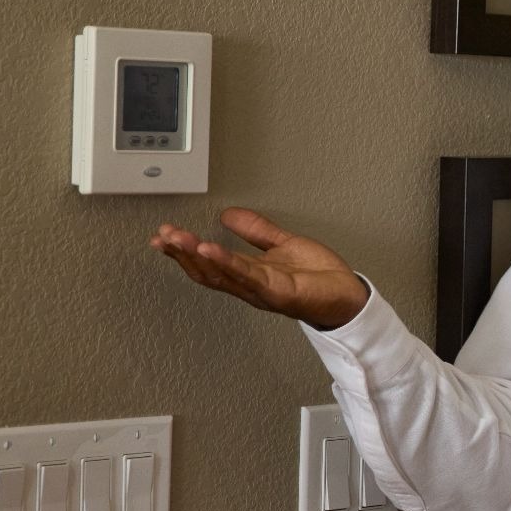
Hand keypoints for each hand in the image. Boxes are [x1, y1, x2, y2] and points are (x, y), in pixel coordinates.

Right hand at [149, 208, 369, 329]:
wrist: (348, 295)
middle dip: (181, 253)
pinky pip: (247, 276)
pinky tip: (209, 248)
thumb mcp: (283, 244)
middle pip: (206, 270)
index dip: (183, 250)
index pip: (208, 262)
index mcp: (248, 273)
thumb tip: (228, 215)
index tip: (163, 235)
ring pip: (220, 274)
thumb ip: (256, 230)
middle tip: (162, 236)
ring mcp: (261, 290)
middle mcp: (249, 285)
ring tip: (177, 239)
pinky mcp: (278, 292)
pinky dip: (227, 262)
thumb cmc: (320, 276)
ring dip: (195, 256)